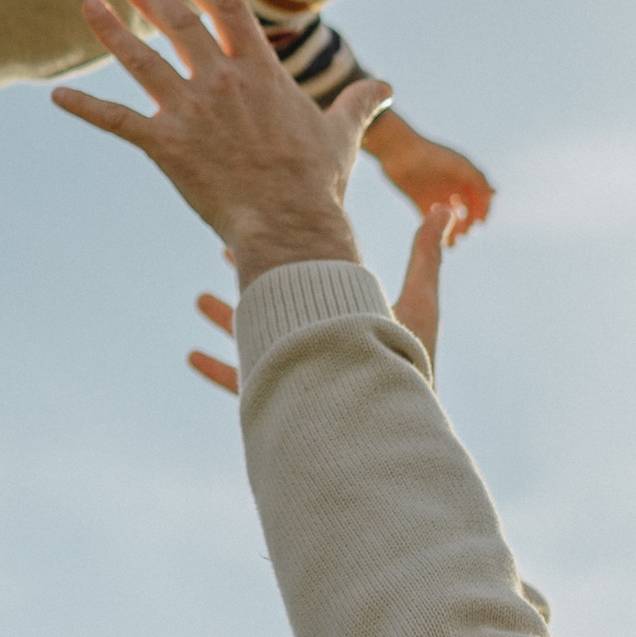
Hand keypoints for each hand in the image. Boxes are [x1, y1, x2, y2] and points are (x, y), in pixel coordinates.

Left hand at [50, 0, 387, 273]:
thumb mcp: (342, 135)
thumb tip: (387, 87)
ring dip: (111, 31)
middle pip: (178, 24)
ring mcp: (189, 111)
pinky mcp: (165, 145)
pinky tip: (56, 97)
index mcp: (260, 73)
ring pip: (140, 60)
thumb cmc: (317, 183)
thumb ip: (359, 104)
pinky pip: (116, 121)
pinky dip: (84, 108)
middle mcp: (220, 82)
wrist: (288, 223)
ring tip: (90, 6)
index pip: (227, 9)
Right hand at [191, 199, 455, 394]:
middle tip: (224, 248)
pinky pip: (239, 383)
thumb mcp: (419, 303)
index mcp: (344, 315)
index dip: (289, 247)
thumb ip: (426, 256)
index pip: (310, 273)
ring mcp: (298, 369)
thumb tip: (445, 207)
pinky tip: (190, 356)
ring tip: (198, 298)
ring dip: (227, 317)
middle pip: (277, 301)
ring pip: (253, 338)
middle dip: (252, 275)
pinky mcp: (281, 399)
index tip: (267, 219)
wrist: (388, 430)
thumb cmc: (408, 367)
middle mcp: (318, 341)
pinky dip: (215, 368)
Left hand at [361, 113, 494, 230]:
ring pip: (449, 218)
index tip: (480, 224)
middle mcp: (452, 186)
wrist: (398, 151)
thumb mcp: (458, 165)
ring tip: (451, 244)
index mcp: (464, 176)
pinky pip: (431, 220)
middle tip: (464, 235)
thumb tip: (495, 194)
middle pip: (466, 210)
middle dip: (467, 224)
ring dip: (453, 231)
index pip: (480, 197)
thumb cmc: (430, 155)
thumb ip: (477, 178)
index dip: (482, 210)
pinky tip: (437, 241)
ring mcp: (436, 194)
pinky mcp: (420, 201)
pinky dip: (435, 231)